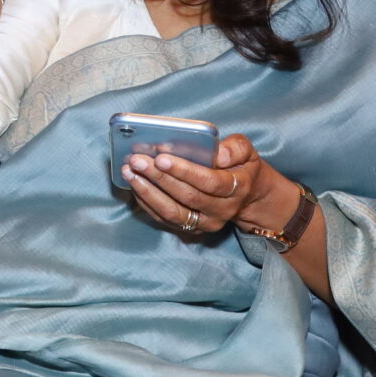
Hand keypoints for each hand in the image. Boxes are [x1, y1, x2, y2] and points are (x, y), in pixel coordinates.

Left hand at [124, 133, 267, 237]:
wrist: (246, 194)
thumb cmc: (240, 166)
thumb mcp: (246, 152)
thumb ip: (235, 148)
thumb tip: (217, 153)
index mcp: (237, 188)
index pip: (210, 182)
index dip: (185, 171)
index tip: (161, 158)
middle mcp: (222, 210)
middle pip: (187, 196)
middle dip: (159, 178)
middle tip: (137, 160)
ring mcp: (205, 222)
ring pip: (173, 212)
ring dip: (147, 192)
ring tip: (129, 172)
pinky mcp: (191, 228)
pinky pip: (164, 218)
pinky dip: (146, 201)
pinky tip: (134, 184)